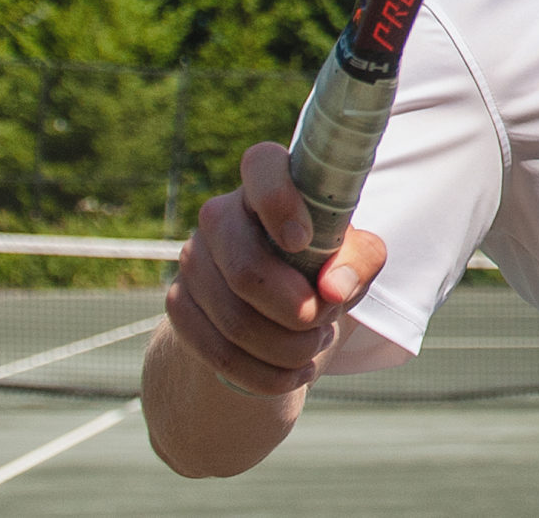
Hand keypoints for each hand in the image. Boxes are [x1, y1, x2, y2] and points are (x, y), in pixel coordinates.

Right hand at [163, 142, 388, 396]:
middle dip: (296, 310)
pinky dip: (264, 373)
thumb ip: (359, 260)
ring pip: (235, 321)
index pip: (262, 166)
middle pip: (246, 270)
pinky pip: (217, 352)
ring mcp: (192, 259)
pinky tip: (292, 371)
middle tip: (325, 321)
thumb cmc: (324, 262)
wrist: (276, 302)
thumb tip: (333, 288)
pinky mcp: (178, 302)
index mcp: (266, 181)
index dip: (279, 202)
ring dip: (287, 348)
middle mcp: (220, 214)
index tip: (304, 241)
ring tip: (316, 345)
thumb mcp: (356, 256)